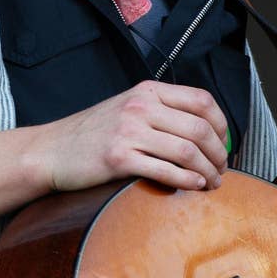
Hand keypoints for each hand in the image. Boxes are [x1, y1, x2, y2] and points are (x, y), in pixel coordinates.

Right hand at [38, 80, 228, 193]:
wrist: (52, 150)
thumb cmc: (92, 133)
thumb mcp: (128, 108)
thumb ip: (161, 111)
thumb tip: (204, 132)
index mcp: (148, 91)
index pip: (202, 101)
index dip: (222, 125)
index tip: (225, 144)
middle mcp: (140, 106)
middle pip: (199, 128)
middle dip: (219, 154)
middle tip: (222, 170)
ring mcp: (129, 131)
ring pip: (187, 151)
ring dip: (207, 171)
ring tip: (211, 183)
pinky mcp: (119, 158)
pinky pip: (164, 170)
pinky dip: (187, 180)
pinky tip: (194, 186)